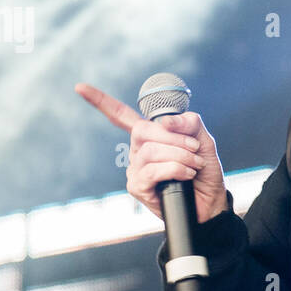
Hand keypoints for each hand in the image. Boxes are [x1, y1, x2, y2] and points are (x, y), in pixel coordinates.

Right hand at [74, 82, 227, 224]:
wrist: (210, 203)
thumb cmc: (203, 172)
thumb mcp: (202, 140)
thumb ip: (188, 124)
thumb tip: (166, 122)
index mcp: (148, 136)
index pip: (121, 115)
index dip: (101, 101)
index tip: (80, 87)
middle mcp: (136, 151)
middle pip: (141, 131)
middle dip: (172, 137)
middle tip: (195, 148)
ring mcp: (135, 170)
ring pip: (149, 151)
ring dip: (179, 155)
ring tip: (195, 164)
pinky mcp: (138, 187)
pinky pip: (152, 171)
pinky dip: (175, 168)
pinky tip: (187, 174)